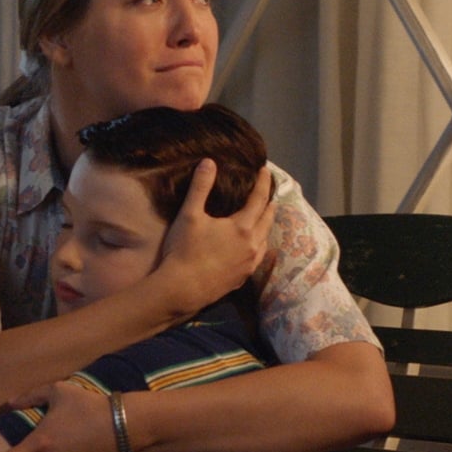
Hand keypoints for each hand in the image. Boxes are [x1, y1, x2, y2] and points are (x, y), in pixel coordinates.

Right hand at [155, 160, 272, 310]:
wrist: (182, 289)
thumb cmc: (185, 250)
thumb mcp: (190, 214)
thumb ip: (200, 187)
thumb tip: (209, 162)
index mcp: (242, 227)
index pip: (259, 199)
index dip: (263, 183)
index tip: (265, 171)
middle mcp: (252, 245)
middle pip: (267, 220)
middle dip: (269, 204)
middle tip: (269, 194)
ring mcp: (249, 264)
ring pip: (265, 240)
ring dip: (266, 226)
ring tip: (263, 218)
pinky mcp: (242, 278)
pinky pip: (257, 257)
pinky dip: (259, 245)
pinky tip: (252, 247)